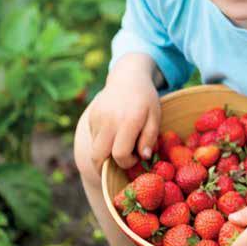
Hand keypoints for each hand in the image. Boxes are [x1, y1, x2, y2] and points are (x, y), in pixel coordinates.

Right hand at [89, 54, 161, 173]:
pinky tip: (114, 134)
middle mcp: (109, 120)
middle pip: (98, 157)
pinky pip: (93, 138)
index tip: (136, 158)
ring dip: (104, 155)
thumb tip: (143, 157)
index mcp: (128, 121)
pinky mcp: (91, 117)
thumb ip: (150, 138)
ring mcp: (97, 118)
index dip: (127, 163)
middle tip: (120, 164)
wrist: (128, 77)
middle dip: (107, 168)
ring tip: (119, 147)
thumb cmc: (146, 100)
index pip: (120, 154)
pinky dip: (102, 143)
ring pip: (94, 149)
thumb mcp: (155, 117)